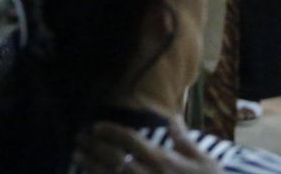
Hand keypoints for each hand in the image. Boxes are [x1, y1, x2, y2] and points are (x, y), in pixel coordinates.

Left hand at [73, 118, 221, 172]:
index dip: (109, 130)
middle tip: (78, 137)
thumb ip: (183, 139)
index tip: (95, 126)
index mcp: (163, 160)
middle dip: (93, 145)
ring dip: (89, 164)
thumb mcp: (205, 161)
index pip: (129, 139)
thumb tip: (170, 116)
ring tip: (75, 155)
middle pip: (113, 157)